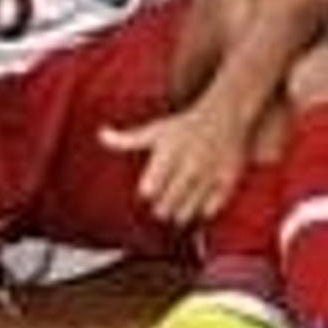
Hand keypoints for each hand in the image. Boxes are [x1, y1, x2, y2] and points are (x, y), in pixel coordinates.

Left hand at [98, 101, 255, 226]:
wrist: (225, 114)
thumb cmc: (186, 125)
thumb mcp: (155, 130)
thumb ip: (127, 139)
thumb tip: (101, 135)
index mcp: (168, 153)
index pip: (148, 189)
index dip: (148, 191)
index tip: (150, 187)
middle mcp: (188, 165)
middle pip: (164, 207)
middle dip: (161, 206)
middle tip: (166, 196)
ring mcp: (209, 175)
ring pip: (185, 213)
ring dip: (179, 212)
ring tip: (181, 198)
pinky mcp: (226, 182)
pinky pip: (209, 211)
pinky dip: (202, 210)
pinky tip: (200, 198)